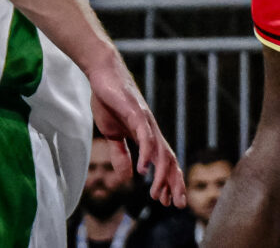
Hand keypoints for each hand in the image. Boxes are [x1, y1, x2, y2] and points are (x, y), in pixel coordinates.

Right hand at [87, 57, 183, 207]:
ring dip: (161, 175)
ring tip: (156, 195)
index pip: (164, 161)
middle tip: (176, 205)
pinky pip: (145, 136)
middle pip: (170, 159)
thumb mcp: (113, 135)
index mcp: (147, 135)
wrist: (102, 73)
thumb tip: (128, 177)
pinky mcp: (136, 112)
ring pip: (161, 152)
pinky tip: (143, 170)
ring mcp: (146, 121)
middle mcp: (152, 129)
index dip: (169, 181)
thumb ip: (121, 154)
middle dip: (174, 183)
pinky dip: (146, 154)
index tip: (168, 201)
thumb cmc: (109, 101)